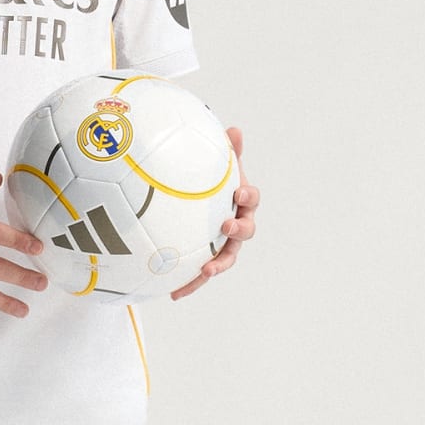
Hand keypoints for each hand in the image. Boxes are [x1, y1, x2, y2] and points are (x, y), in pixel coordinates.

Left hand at [170, 126, 257, 299]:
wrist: (196, 204)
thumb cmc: (209, 183)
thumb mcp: (216, 165)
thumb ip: (226, 151)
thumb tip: (234, 130)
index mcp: (241, 201)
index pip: (251, 198)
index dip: (248, 196)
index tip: (239, 193)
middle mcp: (237, 225)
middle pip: (245, 231)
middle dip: (238, 231)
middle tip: (226, 227)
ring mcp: (223, 246)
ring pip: (226, 258)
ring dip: (217, 265)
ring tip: (205, 270)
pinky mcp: (207, 261)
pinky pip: (200, 274)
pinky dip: (191, 284)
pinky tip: (174, 294)